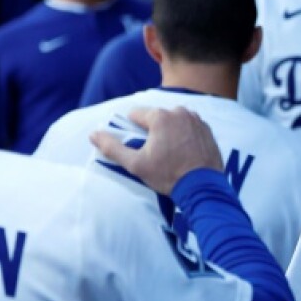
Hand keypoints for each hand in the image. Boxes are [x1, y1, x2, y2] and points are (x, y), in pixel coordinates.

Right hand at [90, 107, 223, 194]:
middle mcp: (180, 112)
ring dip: (168, 132)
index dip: (133, 131)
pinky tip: (184, 153)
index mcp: (161, 116)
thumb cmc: (169, 175)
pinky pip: (189, 127)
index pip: (136, 115)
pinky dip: (184, 136)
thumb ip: (112, 147)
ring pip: (173, 121)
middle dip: (152, 132)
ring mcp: (196, 120)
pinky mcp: (207, 130)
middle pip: (156, 117)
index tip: (140, 147)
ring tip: (171, 154)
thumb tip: (93, 134)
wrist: (203, 187)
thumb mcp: (135, 164)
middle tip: (156, 153)